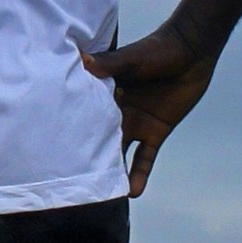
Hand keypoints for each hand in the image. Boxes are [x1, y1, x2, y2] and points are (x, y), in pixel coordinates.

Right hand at [82, 23, 214, 197]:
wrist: (192, 52)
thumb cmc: (159, 49)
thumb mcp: (132, 58)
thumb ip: (109, 64)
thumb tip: (82, 61)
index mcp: (105, 92)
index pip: (84, 113)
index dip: (70, 127)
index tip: (50, 145)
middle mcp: (117, 111)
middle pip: (97, 137)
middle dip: (84, 154)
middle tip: (66, 177)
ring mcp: (136, 124)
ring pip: (118, 153)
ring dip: (110, 171)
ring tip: (96, 193)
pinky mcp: (156, 132)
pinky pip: (145, 158)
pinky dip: (140, 174)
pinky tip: (133, 193)